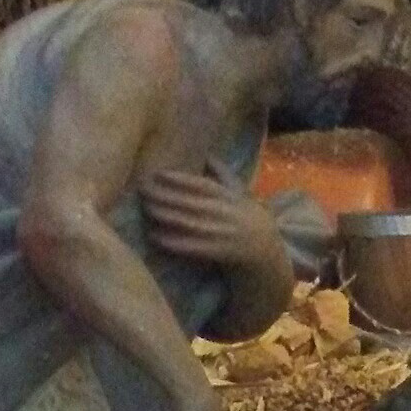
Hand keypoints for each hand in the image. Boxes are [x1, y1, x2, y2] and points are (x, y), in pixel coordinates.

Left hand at [140, 163, 283, 271]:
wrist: (267, 254)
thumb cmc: (250, 221)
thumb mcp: (242, 196)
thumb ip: (225, 177)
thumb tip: (209, 156)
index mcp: (231, 198)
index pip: (202, 185)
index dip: (180, 179)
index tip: (158, 174)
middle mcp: (226, 214)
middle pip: (191, 202)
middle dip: (166, 195)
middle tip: (142, 189)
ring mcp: (223, 234)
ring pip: (190, 223)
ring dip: (166, 215)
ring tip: (146, 208)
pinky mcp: (219, 254)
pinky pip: (193, 247)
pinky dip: (174, 242)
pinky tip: (156, 237)